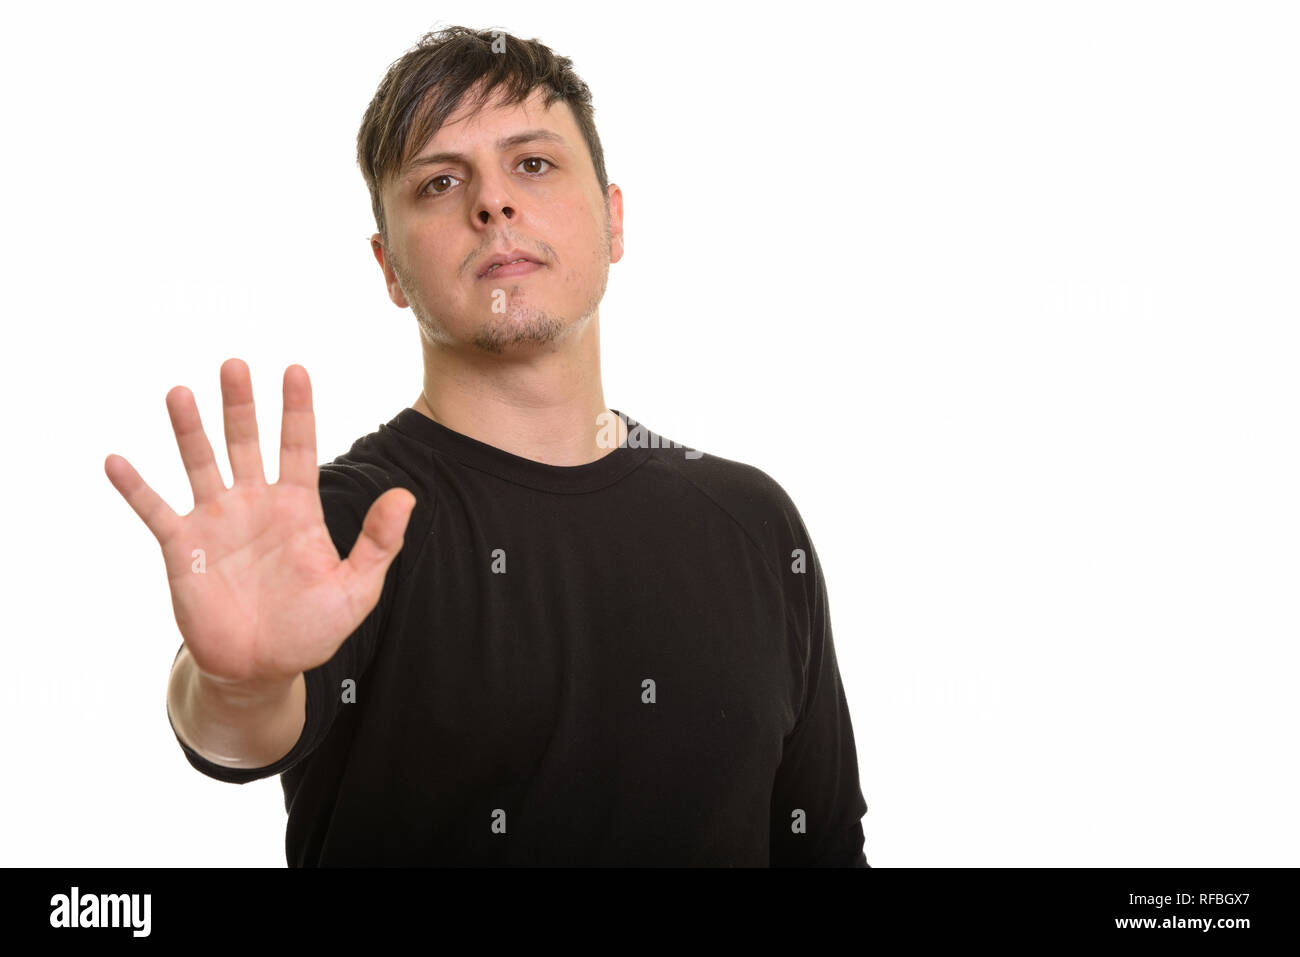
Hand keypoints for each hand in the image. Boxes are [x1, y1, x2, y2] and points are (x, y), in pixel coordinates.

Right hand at [105, 359, 414, 688]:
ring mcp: (216, 521)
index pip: (298, 446)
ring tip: (180, 393)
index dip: (297, 409)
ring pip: (200, 463)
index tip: (295, 369)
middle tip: (235, 364)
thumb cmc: (311, 628)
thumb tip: (406, 496)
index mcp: (297, 507)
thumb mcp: (356, 588)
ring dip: (189, 430)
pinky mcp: (182, 547)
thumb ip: (379, 542)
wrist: (261, 668)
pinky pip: (156, 510)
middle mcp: (254, 503)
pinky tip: (116, 460)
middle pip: (246, 442)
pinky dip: (136, 487)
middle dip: (240, 404)